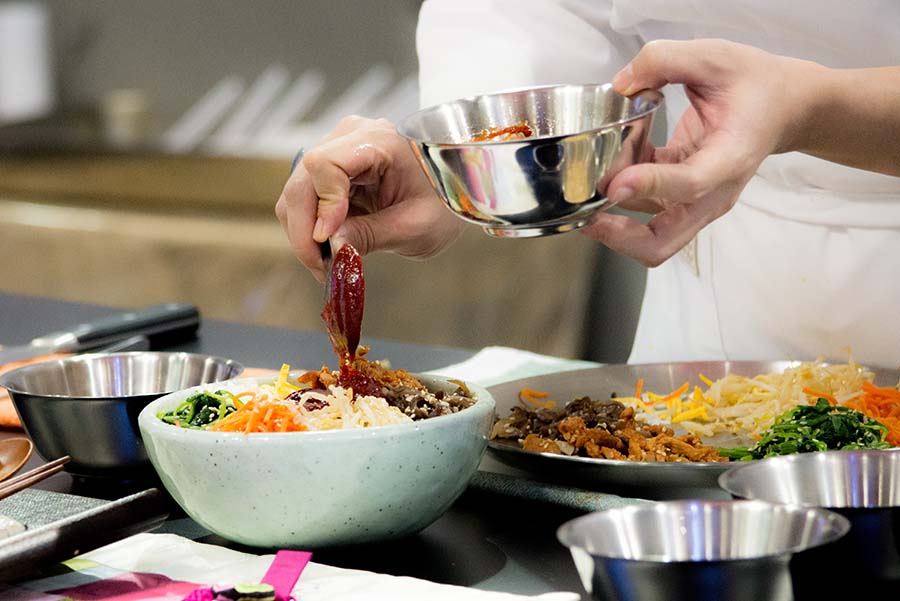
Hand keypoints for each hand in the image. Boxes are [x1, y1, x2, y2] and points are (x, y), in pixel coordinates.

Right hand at [275, 116, 464, 280]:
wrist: (457, 186)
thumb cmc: (446, 199)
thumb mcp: (415, 226)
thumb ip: (370, 235)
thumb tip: (330, 248)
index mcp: (377, 140)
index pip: (324, 165)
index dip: (321, 207)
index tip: (330, 242)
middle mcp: (350, 136)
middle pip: (302, 181)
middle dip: (305, 230)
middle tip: (321, 268)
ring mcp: (338, 150)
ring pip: (297, 192)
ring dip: (305, 232)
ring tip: (328, 264)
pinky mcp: (333, 169)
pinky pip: (307, 198)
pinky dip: (312, 227)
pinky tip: (330, 250)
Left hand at [582, 39, 818, 266]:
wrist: (783, 107)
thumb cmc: (755, 86)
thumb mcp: (716, 57)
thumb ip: (667, 60)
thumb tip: (622, 83)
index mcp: (731, 159)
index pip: (689, 185)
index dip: (650, 186)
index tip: (616, 183)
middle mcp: (713, 192)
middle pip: (662, 243)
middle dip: (619, 237)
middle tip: (585, 216)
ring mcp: (695, 202)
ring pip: (648, 232)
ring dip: (614, 207)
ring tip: (602, 163)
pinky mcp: (679, 198)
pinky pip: (643, 205)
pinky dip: (624, 186)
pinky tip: (621, 153)